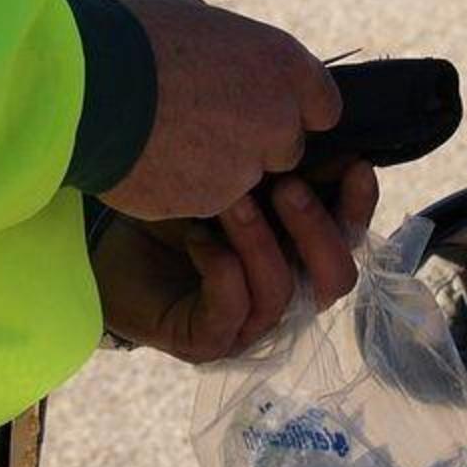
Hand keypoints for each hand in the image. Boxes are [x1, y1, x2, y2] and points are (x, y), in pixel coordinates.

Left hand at [92, 162, 378, 363]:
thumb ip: (279, 164)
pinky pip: (231, 311)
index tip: (354, 165)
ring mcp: (247, 325)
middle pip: (335, 280)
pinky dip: (222, 270)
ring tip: (231, 201)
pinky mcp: (206, 341)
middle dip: (318, 230)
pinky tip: (198, 238)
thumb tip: (320, 125)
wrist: (106, 241)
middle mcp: (284, 294)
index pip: (349, 239)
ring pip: (281, 294)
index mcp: (300, 254)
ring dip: (261, 242)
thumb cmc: (173, 206)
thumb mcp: (232, 177)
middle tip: (286, 185)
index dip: (360, 207)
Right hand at [102, 0, 342, 220]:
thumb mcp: (195, 19)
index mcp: (281, 63)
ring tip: (164, 140)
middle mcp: (277, 118)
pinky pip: (206, 198)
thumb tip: (227, 54)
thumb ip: (231, 49)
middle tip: (201, 125)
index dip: (291, 108)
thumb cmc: (131, 38)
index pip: (322, 104)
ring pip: (243, 178)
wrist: (84, 88)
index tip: (261, 107)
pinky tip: (150, 161)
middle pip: (285, 148)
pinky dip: (184, 187)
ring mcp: (247, 165)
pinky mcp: (212, 200)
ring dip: (214, 167)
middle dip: (253, 143)